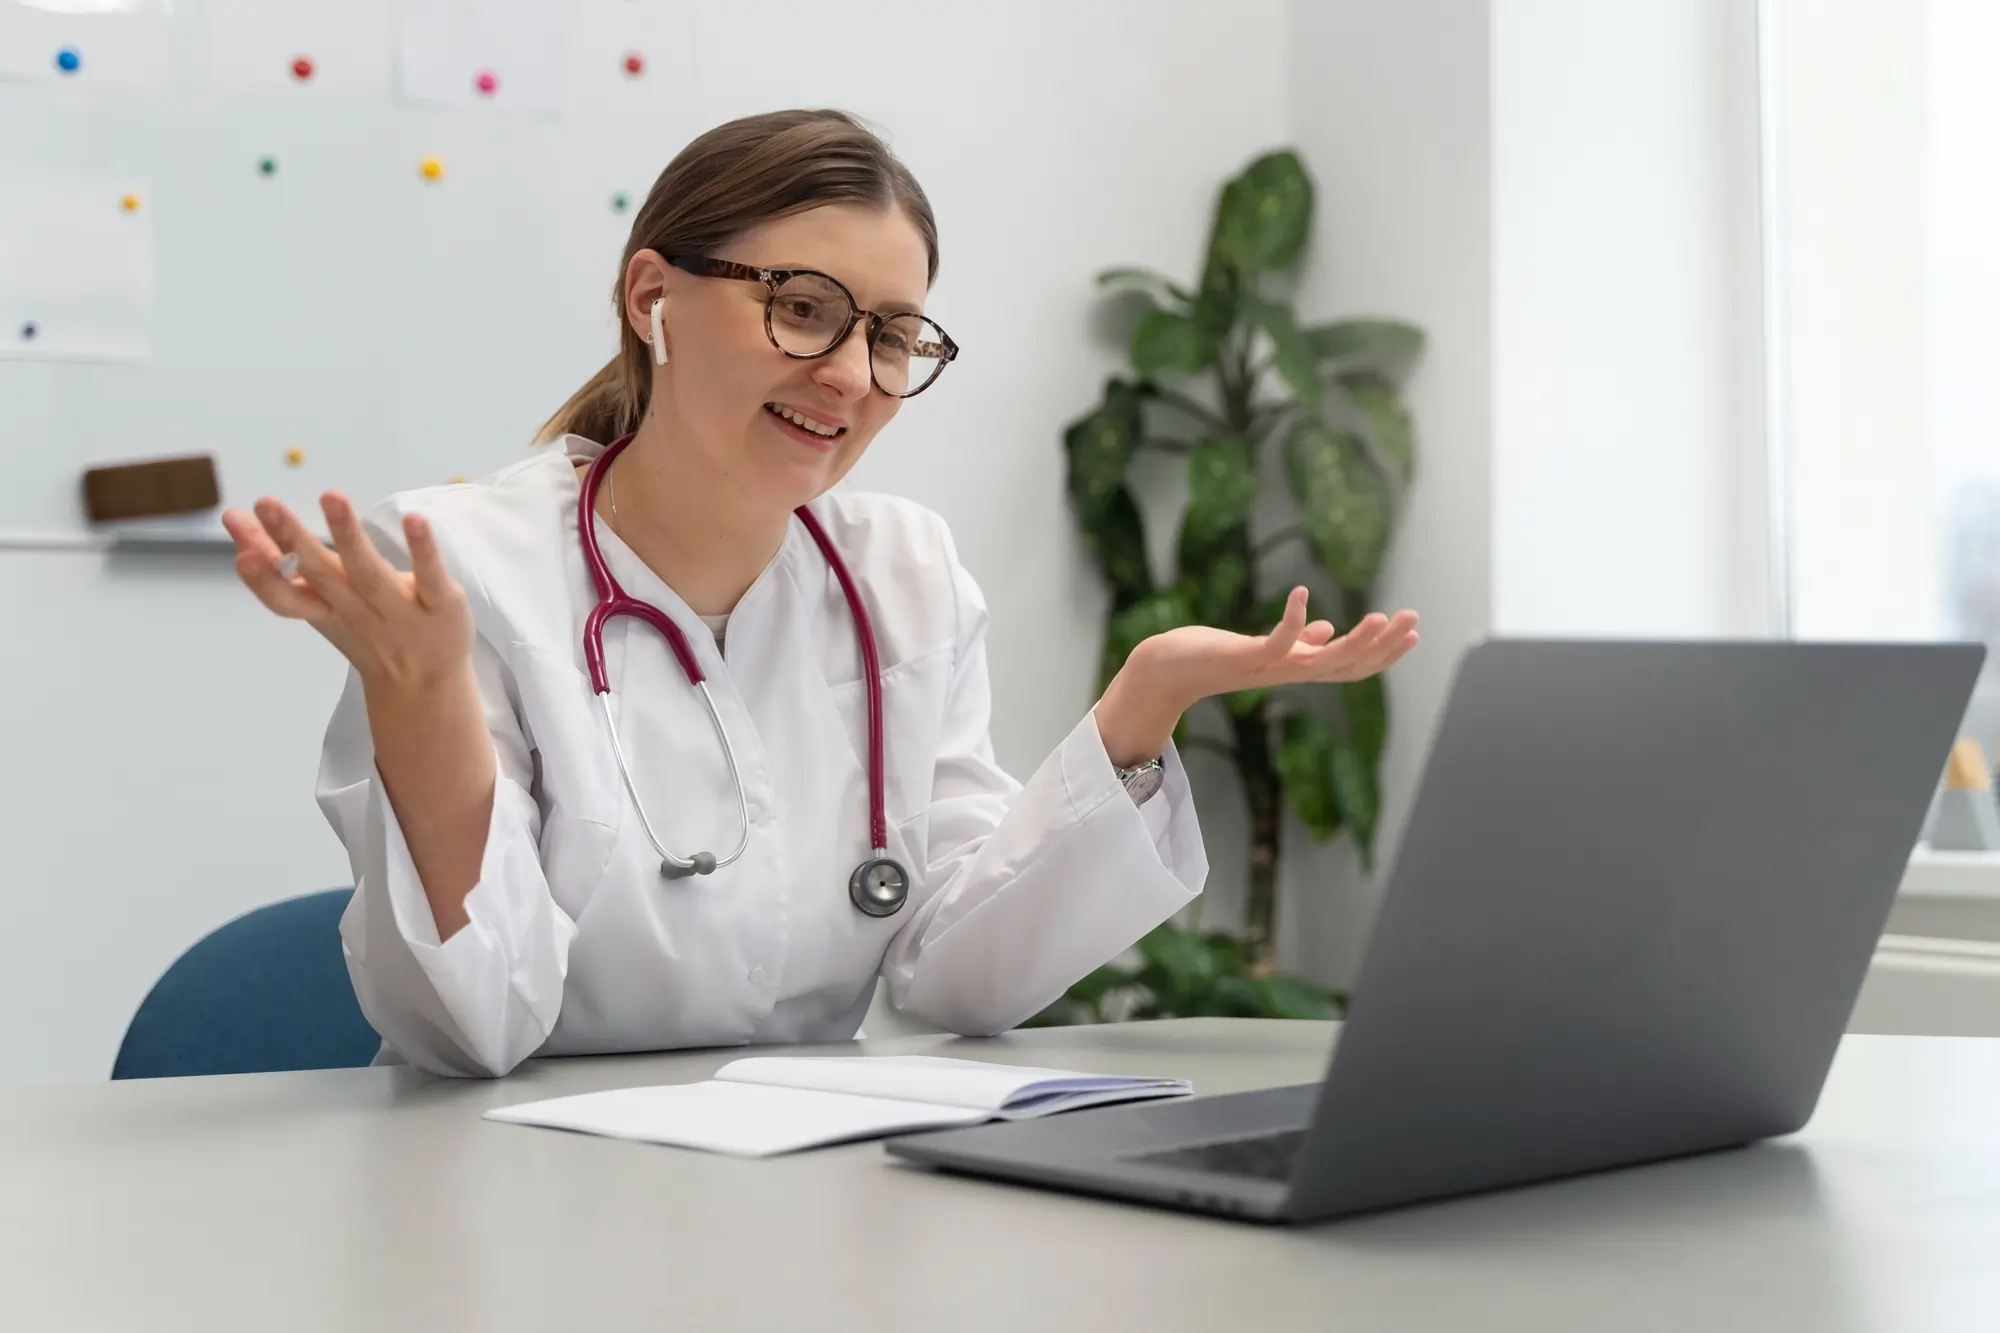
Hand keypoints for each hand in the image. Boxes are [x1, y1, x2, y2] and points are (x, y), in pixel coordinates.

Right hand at [221, 492, 473, 694]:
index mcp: (326, 609)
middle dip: (292, 540)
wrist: (425, 685)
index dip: (260, 574)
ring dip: (348, 536)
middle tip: (266, 503)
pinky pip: (431, 577)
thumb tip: (233, 519)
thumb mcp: (319, 601)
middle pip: (322, 576)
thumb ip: (278, 563)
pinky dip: (423, 550)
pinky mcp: (442, 606)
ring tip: (331, 496)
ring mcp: (401, 610)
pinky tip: (415, 519)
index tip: (235, 535)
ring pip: (370, 573)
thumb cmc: (365, 630)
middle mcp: (358, 610)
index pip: (286, 596)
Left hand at [1093, 587, 1418, 766]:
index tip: (1413, 633)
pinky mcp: (1242, 657)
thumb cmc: (1211, 656)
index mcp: (1296, 668)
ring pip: (1322, 661)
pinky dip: (1293, 622)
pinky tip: (1303, 593)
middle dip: (1383, 647)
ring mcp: (1266, 667)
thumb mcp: (1262, 647)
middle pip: (1347, 666)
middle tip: (1413, 621)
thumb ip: (1300, 643)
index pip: (1350, 666)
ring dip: (1355, 642)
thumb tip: (1328, 630)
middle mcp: (1287, 672)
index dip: (1383, 653)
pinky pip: (1275, 642)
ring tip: (1383, 617)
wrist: (1165, 671)